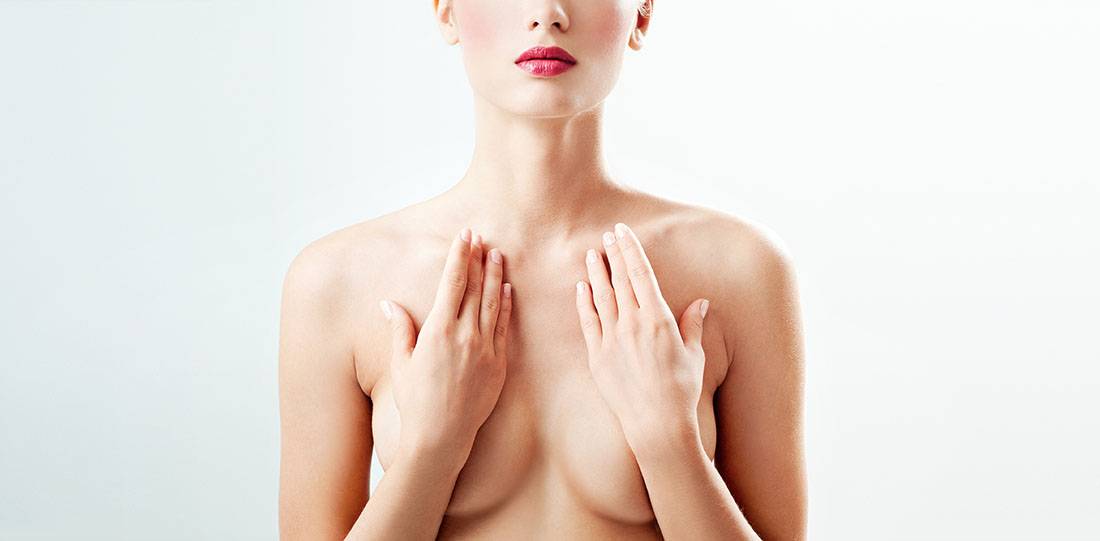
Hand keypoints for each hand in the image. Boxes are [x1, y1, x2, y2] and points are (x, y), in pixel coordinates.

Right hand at [381, 228, 513, 454]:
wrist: (441, 436)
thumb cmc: (415, 401)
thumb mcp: (400, 363)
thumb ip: (399, 329)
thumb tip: (389, 303)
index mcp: (438, 330)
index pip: (452, 282)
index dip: (459, 256)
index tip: (465, 236)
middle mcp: (464, 335)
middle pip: (475, 287)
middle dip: (478, 259)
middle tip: (482, 237)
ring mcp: (484, 349)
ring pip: (493, 303)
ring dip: (495, 276)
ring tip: (498, 255)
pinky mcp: (499, 364)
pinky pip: (504, 327)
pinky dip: (506, 305)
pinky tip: (508, 290)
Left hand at [575, 222, 708, 448]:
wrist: (657, 424)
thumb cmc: (681, 391)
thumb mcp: (694, 355)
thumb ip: (694, 325)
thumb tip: (702, 302)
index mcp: (659, 319)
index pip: (641, 274)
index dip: (630, 249)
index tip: (623, 231)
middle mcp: (633, 324)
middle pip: (620, 280)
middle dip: (613, 254)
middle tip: (606, 235)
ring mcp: (613, 339)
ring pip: (601, 297)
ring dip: (596, 273)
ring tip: (592, 254)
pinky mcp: (598, 357)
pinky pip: (588, 323)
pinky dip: (583, 303)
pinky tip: (580, 288)